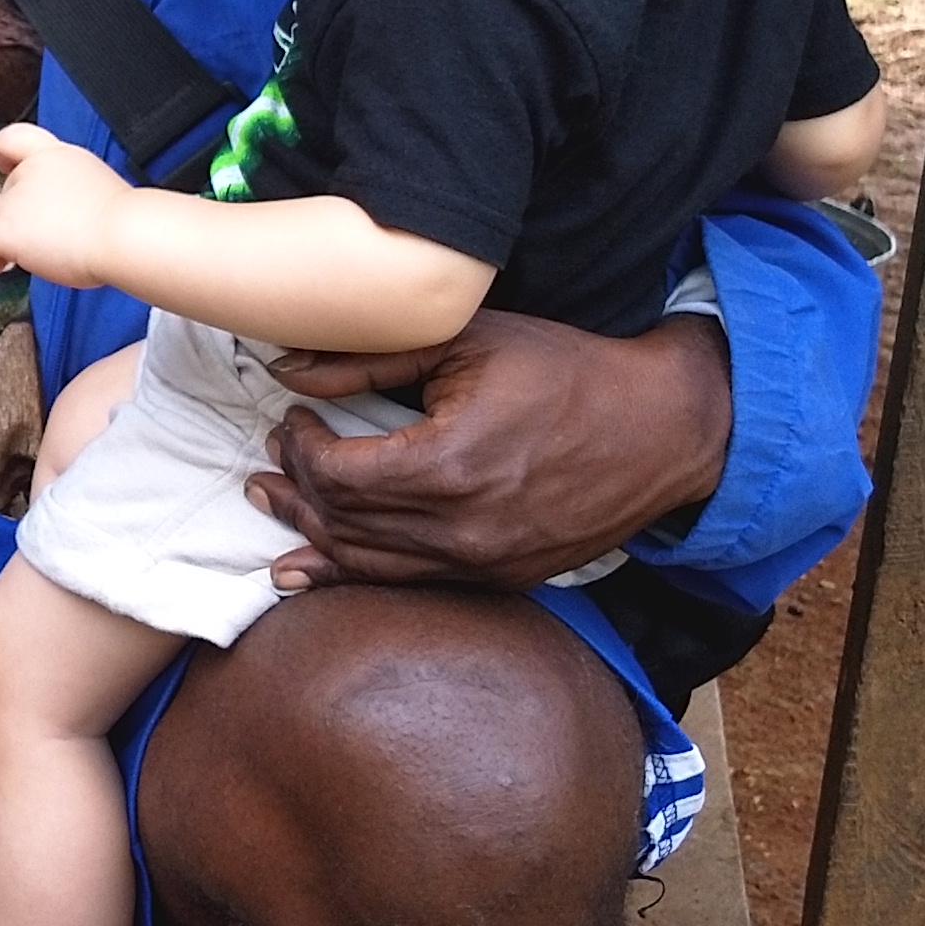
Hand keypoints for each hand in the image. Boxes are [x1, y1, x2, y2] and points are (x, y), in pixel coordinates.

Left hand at [0, 121, 133, 288]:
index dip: (3, 154)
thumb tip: (69, 210)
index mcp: (58, 156)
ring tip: (14, 253)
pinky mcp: (6, 229)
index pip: (16, 138)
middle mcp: (32, 171)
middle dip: (14, 212)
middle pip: (6, 188)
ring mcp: (16, 200)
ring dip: (0, 233)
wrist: (122, 235)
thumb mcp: (98, 188)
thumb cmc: (122, 222)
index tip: (4, 166)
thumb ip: (73, 191)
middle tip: (32, 234)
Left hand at [245, 311, 730, 590]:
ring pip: (368, 565)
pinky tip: (310, 573)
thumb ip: (368, 359)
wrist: (659, 429)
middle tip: (265, 465)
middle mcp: (460, 527)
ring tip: (273, 509)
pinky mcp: (499, 579)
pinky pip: (407, 585)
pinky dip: (353, 576)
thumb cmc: (564, 370)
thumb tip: (286, 372)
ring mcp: (482, 562)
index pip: (338, 473)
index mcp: (448, 463)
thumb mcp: (465, 340)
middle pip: (344, 524)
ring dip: (312, 538)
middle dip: (294, 492)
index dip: (300, 446)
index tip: (292, 418)